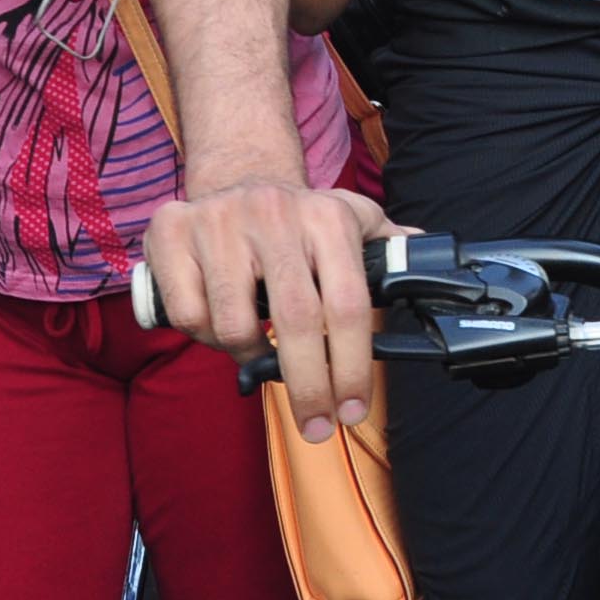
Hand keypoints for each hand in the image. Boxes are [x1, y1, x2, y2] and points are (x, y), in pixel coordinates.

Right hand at [142, 180, 402, 440]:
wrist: (237, 174)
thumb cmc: (301, 216)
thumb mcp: (352, 218)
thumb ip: (388, 244)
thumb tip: (426, 258)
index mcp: (328, 218)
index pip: (347, 304)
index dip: (351, 365)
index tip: (352, 410)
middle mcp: (277, 215)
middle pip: (296, 322)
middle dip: (309, 386)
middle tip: (316, 425)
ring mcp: (221, 222)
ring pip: (234, 325)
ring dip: (247, 353)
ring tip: (256, 346)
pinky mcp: (173, 232)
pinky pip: (187, 314)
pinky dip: (202, 335)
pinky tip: (217, 322)